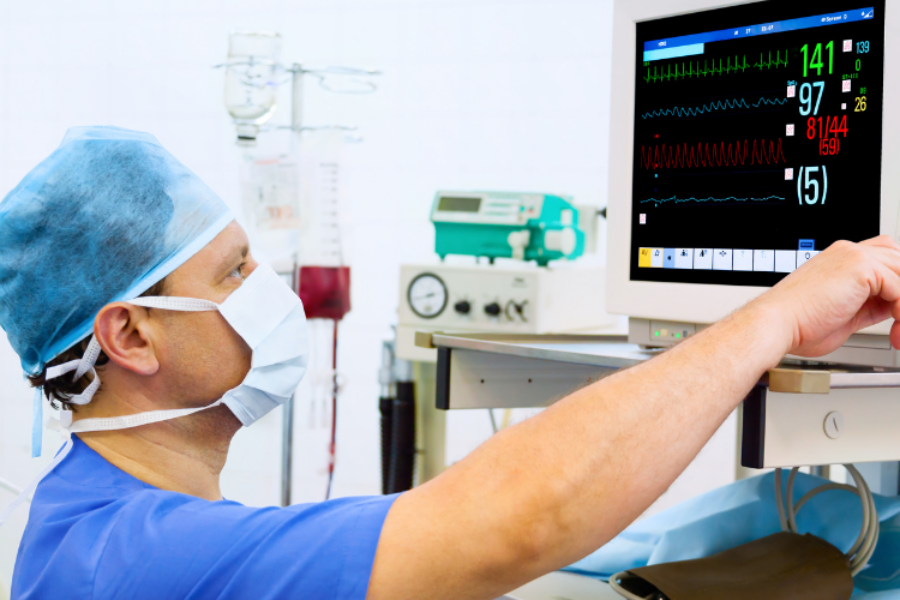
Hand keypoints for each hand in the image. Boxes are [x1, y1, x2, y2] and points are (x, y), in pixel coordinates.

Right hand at [753, 236, 899, 356]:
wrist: (778, 324)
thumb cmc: (797, 325)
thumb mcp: (843, 314)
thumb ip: (869, 305)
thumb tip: (891, 308)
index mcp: (839, 261)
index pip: (885, 260)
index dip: (895, 286)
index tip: (893, 315)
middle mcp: (847, 253)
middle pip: (899, 261)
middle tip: (898, 324)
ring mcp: (854, 256)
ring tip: (898, 332)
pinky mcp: (860, 266)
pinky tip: (893, 328)